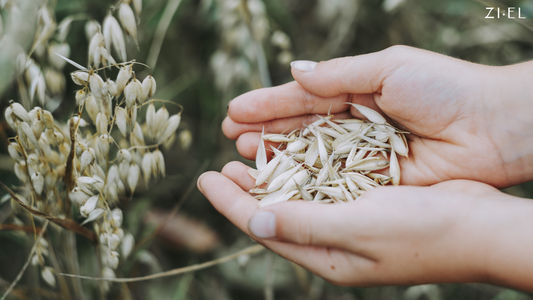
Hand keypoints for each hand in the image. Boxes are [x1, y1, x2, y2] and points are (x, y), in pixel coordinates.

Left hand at [198, 161, 532, 290]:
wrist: (479, 227)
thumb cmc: (423, 232)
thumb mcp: (358, 228)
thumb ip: (305, 224)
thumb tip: (254, 220)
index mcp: (326, 257)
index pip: (264, 228)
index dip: (230, 204)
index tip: (204, 178)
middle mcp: (332, 243)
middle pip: (275, 214)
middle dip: (244, 191)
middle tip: (219, 167)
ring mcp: (350, 224)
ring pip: (297, 199)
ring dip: (270, 178)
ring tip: (246, 158)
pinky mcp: (367, 204)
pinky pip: (323, 188)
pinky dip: (302, 172)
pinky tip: (292, 156)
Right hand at [223, 45, 532, 186]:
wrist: (492, 128)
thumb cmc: (444, 88)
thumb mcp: (388, 68)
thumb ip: (339, 75)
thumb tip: (295, 72)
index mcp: (356, 92)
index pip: (303, 98)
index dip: (269, 104)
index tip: (234, 110)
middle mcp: (354, 125)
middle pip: (300, 129)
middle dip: (265, 131)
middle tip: (230, 136)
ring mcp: (361, 156)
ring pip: (310, 157)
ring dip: (277, 156)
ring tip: (243, 155)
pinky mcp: (373, 182)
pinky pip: (332, 182)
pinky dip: (305, 181)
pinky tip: (278, 180)